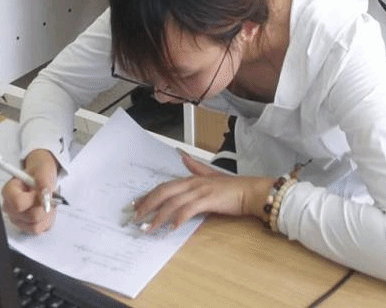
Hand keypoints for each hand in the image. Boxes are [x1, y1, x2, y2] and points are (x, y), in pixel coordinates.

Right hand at [1, 149, 59, 234]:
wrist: (43, 177)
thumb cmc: (40, 173)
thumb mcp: (43, 170)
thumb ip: (43, 181)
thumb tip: (45, 196)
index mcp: (9, 192)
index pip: (18, 204)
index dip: (33, 199)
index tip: (38, 191)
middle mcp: (10, 208)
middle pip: (30, 217)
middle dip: (43, 207)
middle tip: (45, 195)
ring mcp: (18, 219)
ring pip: (36, 226)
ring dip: (47, 214)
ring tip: (47, 201)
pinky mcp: (28, 226)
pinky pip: (41, 229)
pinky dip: (48, 219)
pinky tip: (47, 209)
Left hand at [131, 151, 271, 231]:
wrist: (251, 191)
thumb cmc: (232, 188)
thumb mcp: (211, 176)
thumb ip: (196, 167)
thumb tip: (183, 156)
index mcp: (191, 179)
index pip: (164, 186)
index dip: (148, 195)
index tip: (135, 205)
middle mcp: (192, 182)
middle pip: (163, 192)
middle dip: (147, 205)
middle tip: (135, 218)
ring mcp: (200, 190)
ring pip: (173, 202)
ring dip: (159, 216)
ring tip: (149, 228)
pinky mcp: (208, 200)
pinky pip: (189, 209)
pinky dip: (179, 218)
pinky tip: (172, 227)